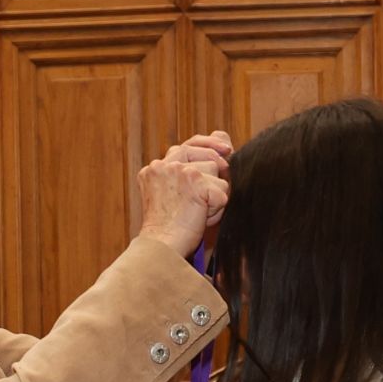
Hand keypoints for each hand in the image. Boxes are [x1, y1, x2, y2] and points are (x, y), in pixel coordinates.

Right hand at [138, 132, 231, 258]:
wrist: (162, 246)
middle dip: (216, 171)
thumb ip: (197, 162)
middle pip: (208, 157)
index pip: (188, 146)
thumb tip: (223, 135)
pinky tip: (200, 218)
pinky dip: (217, 210)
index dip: (209, 147)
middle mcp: (166, 165)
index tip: (226, 150)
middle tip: (212, 187)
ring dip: (213, 195)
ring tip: (196, 213)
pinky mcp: (196, 182)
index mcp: (156, 168)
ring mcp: (180, 171)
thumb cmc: (168, 228)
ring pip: (217, 174)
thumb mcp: (179, 191)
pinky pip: (222, 193)